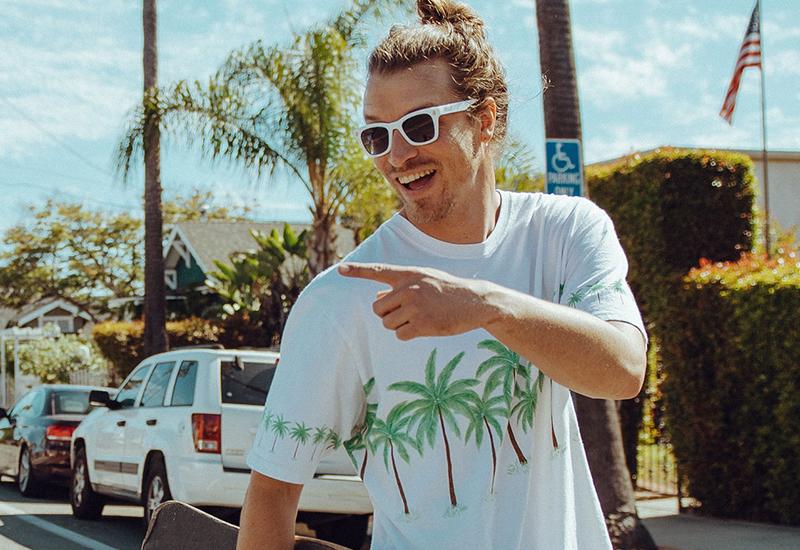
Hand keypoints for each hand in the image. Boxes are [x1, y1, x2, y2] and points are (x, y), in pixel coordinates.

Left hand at [339, 262, 489, 340]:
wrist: (475, 301)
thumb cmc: (447, 291)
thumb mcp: (425, 280)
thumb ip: (400, 287)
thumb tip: (377, 299)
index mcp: (409, 274)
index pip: (378, 271)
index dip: (358, 271)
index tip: (340, 269)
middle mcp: (409, 288)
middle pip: (378, 309)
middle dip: (387, 315)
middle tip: (406, 313)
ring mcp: (415, 306)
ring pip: (387, 323)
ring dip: (398, 325)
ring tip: (419, 318)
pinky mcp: (422, 324)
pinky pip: (400, 335)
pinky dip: (408, 334)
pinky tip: (424, 327)